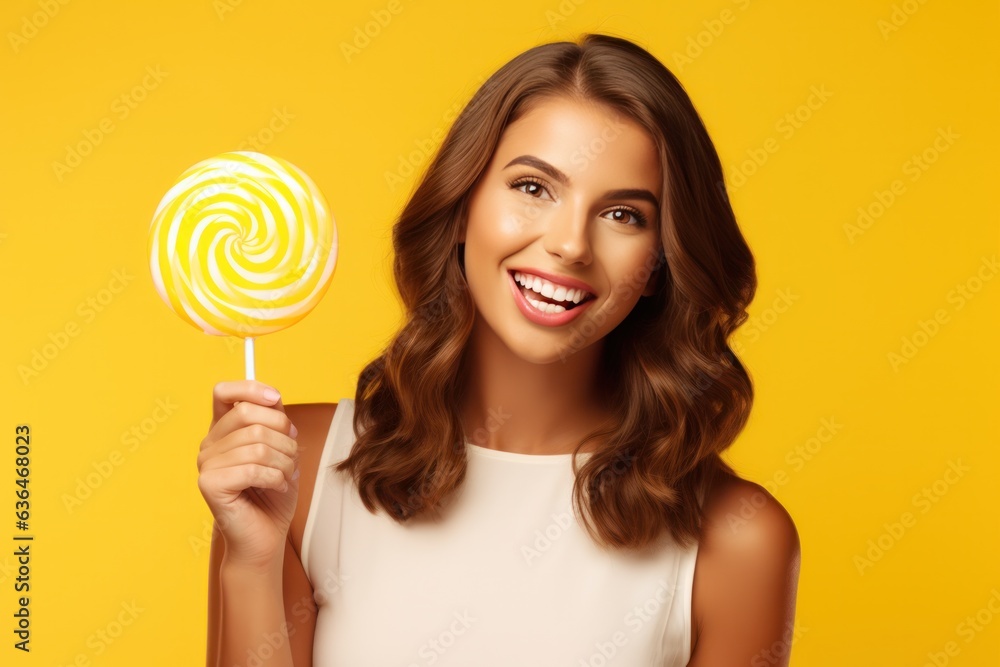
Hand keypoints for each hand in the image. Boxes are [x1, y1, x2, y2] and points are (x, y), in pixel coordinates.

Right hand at [197, 381, 298, 570]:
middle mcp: (209, 444)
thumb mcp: (280, 447)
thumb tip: (273, 398)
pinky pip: (253, 468)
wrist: (266, 535)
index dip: (251, 389)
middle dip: (282, 433)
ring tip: (287, 475)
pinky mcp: (210, 484)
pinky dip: (276, 478)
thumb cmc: (273, 492)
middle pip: (248, 415)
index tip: (277, 399)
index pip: (224, 392)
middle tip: (292, 454)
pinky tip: (278, 486)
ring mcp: (206, 464)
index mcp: (223, 430)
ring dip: (285, 461)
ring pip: (257, 444)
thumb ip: (274, 420)